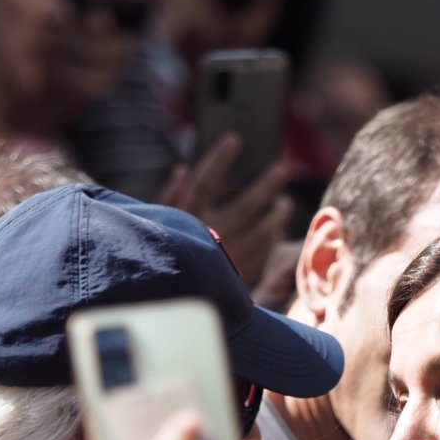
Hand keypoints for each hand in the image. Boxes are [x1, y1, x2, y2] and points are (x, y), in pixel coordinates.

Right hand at [157, 133, 291, 295]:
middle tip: (284, 168)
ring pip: (259, 233)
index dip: (219, 159)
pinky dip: (268, 242)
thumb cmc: (157, 255)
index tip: (234, 138)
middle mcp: (208, 237)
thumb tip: (182, 169)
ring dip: (275, 216)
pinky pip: (258, 256)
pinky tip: (275, 232)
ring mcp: (225, 258)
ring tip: (286, 203)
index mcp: (186, 220)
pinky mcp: (234, 278)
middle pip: (244, 206)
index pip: (205, 182)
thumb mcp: (153, 225)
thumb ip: (167, 198)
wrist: (166, 300)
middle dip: (265, 185)